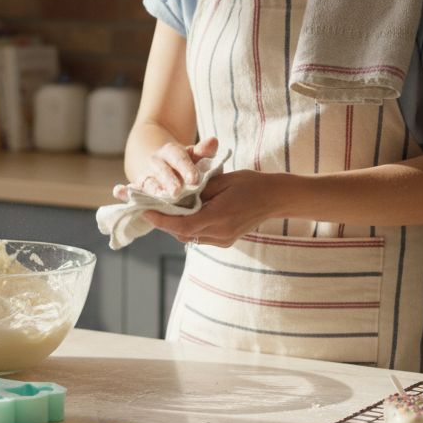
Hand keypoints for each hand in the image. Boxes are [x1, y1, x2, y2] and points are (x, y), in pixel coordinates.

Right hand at [114, 137, 218, 200]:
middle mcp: (156, 162)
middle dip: (169, 181)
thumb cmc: (182, 163)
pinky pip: (131, 190)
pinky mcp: (137, 187)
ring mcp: (145, 174)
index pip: (179, 158)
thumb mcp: (192, 154)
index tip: (195, 180)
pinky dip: (124, 191)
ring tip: (157, 197)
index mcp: (171, 152)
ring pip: (148, 182)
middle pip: (163, 171)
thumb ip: (203, 151)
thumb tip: (214, 141)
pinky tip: (118, 192)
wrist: (155, 160)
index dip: (186, 169)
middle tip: (177, 192)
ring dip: (152, 190)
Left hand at [145, 169, 281, 247]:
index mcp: (219, 217)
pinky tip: (187, 216)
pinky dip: (189, 228)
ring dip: (176, 226)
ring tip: (167, 211)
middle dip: (165, 223)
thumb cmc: (251, 183)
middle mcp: (220, 233)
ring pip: (189, 238)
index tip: (146, 211)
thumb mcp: (223, 180)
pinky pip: (199, 237)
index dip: (161, 220)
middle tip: (152, 209)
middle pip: (182, 234)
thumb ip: (198, 190)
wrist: (276, 198)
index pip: (182, 225)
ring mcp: (224, 240)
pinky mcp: (226, 242)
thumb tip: (177, 195)